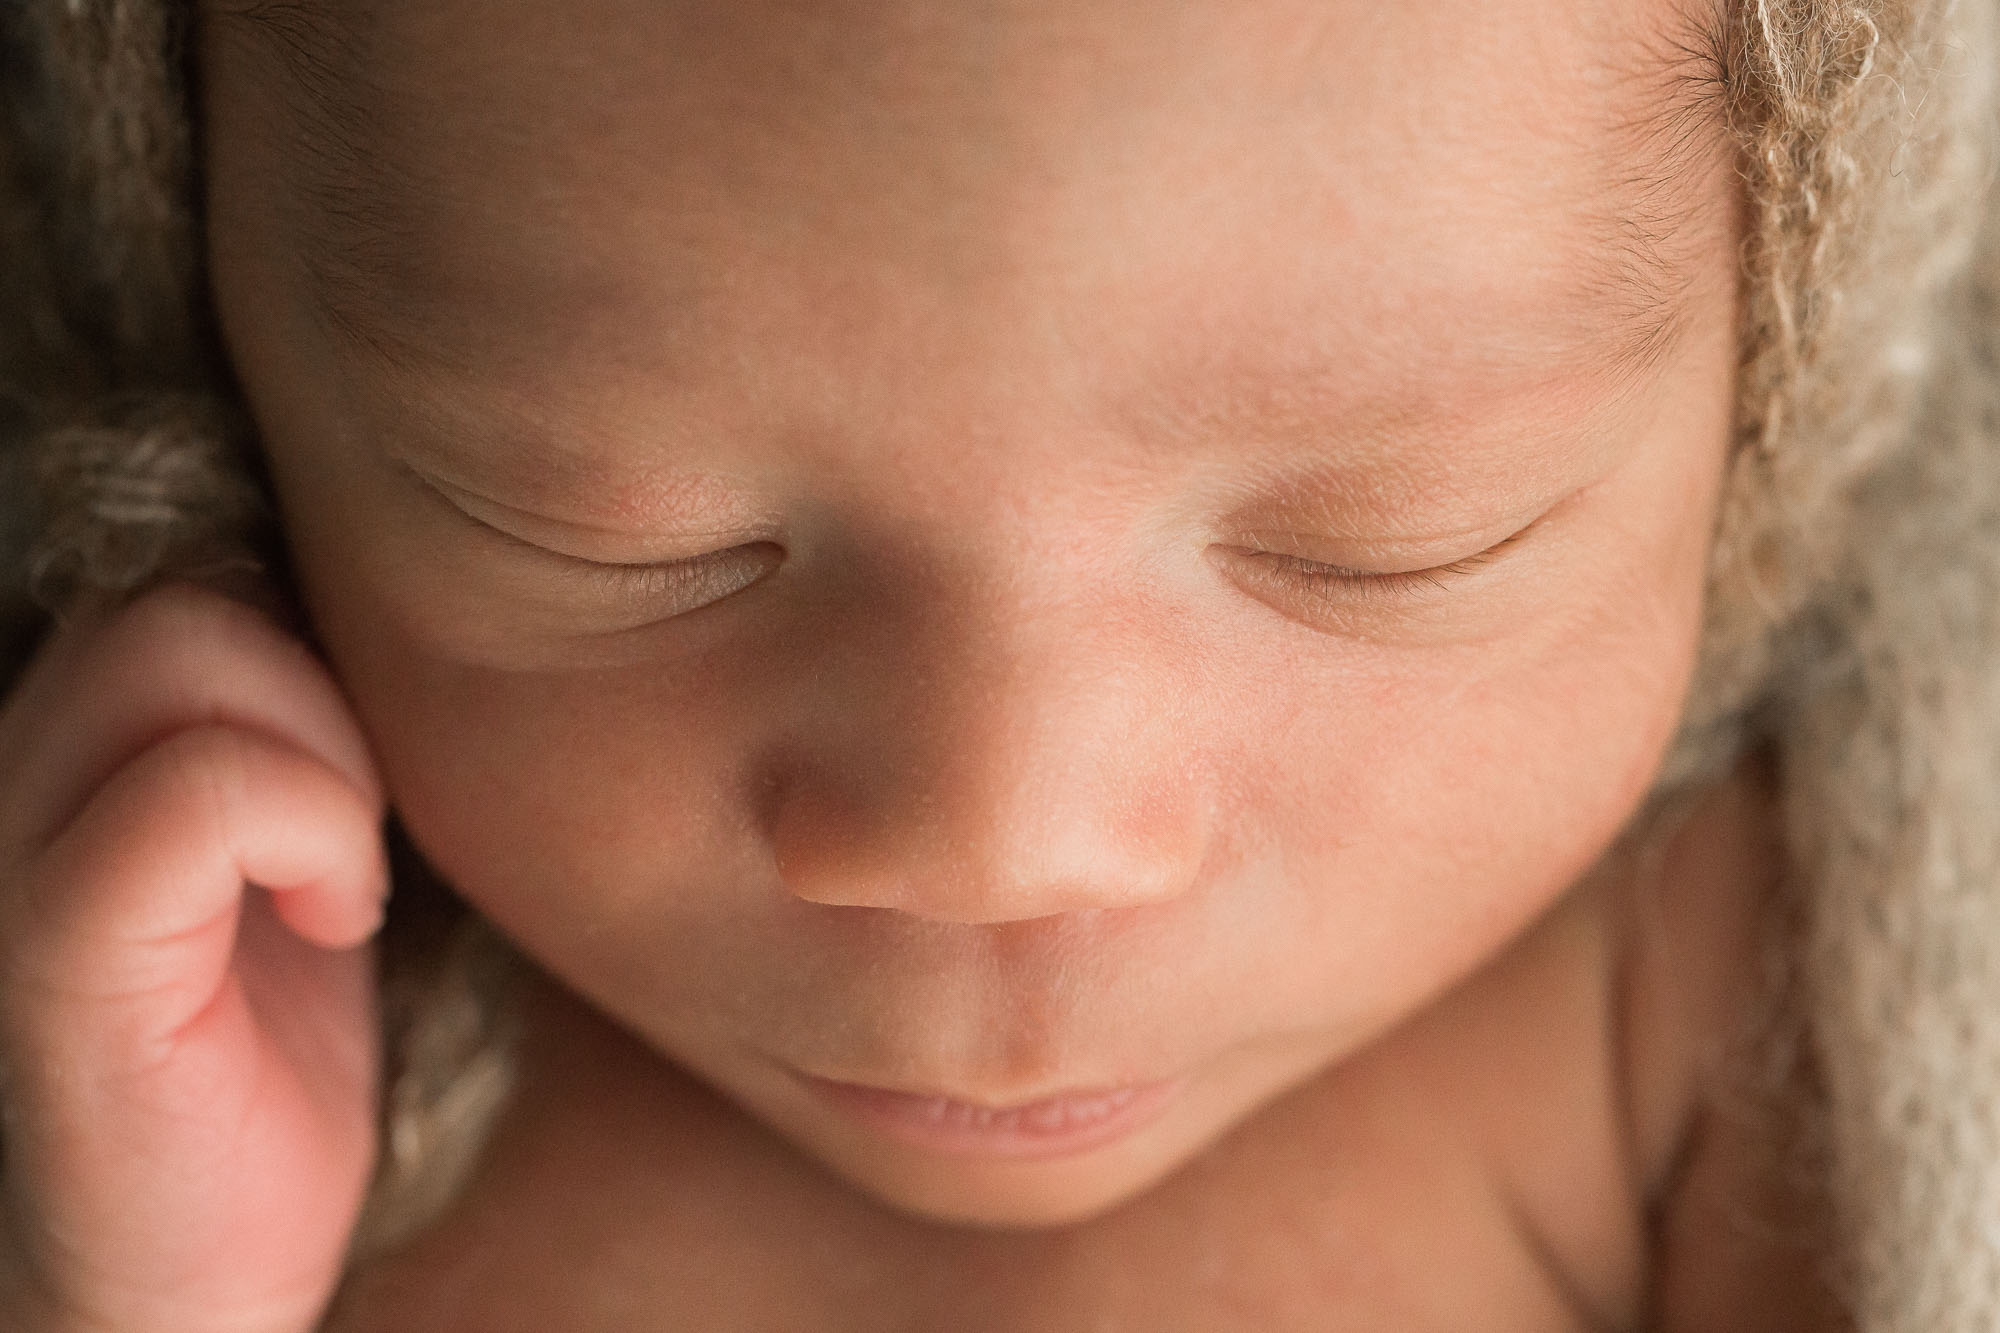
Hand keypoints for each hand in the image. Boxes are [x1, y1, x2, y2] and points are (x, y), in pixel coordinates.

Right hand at [0, 584, 387, 1332]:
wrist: (185, 1282)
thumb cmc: (259, 1077)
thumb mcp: (295, 870)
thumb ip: (286, 740)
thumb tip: (379, 614)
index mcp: (67, 758)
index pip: (186, 580)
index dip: (306, 663)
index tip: (345, 803)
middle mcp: (11, 782)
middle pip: (186, 597)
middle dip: (318, 702)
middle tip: (350, 844)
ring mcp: (14, 856)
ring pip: (186, 649)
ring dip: (322, 762)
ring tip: (334, 887)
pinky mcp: (55, 953)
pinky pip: (193, 794)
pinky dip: (312, 832)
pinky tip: (332, 924)